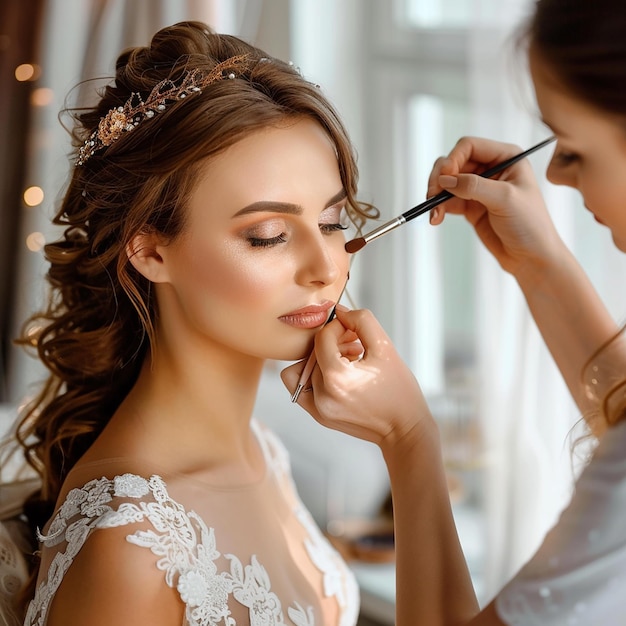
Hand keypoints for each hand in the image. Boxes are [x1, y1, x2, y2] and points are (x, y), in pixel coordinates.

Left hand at [281, 306, 434, 451]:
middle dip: (331, 342)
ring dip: (321, 359)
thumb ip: (362, 321)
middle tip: (353, 345)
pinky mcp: (317, 415)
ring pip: (302, 367)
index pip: (323, 337)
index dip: (337, 327)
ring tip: (348, 361)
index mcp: (337, 378)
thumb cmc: (400, 390)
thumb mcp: (386, 348)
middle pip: (312, 351)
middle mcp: (322, 395)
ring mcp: (317, 408)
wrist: (403, 428)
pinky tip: (338, 375)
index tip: (353, 331)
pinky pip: (300, 386)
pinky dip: (314, 375)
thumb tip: (340, 311)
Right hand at [427, 136, 564, 279]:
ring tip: (434, 213)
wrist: (531, 257)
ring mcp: (479, 188)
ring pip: (447, 182)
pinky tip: (436, 219)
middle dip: (440, 178)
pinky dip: (438, 208)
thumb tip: (445, 180)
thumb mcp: (505, 199)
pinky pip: (447, 200)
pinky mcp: (470, 206)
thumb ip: (474, 186)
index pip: (469, 146)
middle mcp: (491, 168)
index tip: (444, 178)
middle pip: (453, 163)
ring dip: (436, 195)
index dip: (453, 159)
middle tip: (432, 196)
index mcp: (506, 157)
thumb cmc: (530, 224)